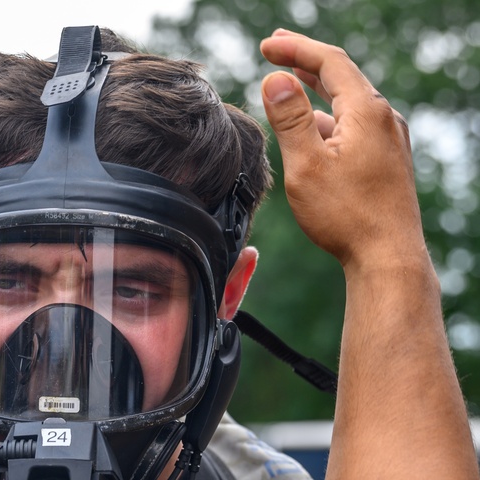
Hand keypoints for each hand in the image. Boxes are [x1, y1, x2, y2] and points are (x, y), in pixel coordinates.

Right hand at [259, 29, 424, 271]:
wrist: (387, 256)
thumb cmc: (345, 215)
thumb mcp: (306, 164)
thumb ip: (290, 119)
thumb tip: (275, 79)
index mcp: (366, 112)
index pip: (330, 62)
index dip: (296, 48)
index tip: (267, 45)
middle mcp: (385, 119)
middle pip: (343, 76)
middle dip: (307, 62)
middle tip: (277, 48)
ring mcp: (390, 140)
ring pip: (348, 103)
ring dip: (317, 91)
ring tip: (289, 86)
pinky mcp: (388, 160)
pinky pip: (355, 125)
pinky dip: (329, 117)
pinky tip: (313, 131)